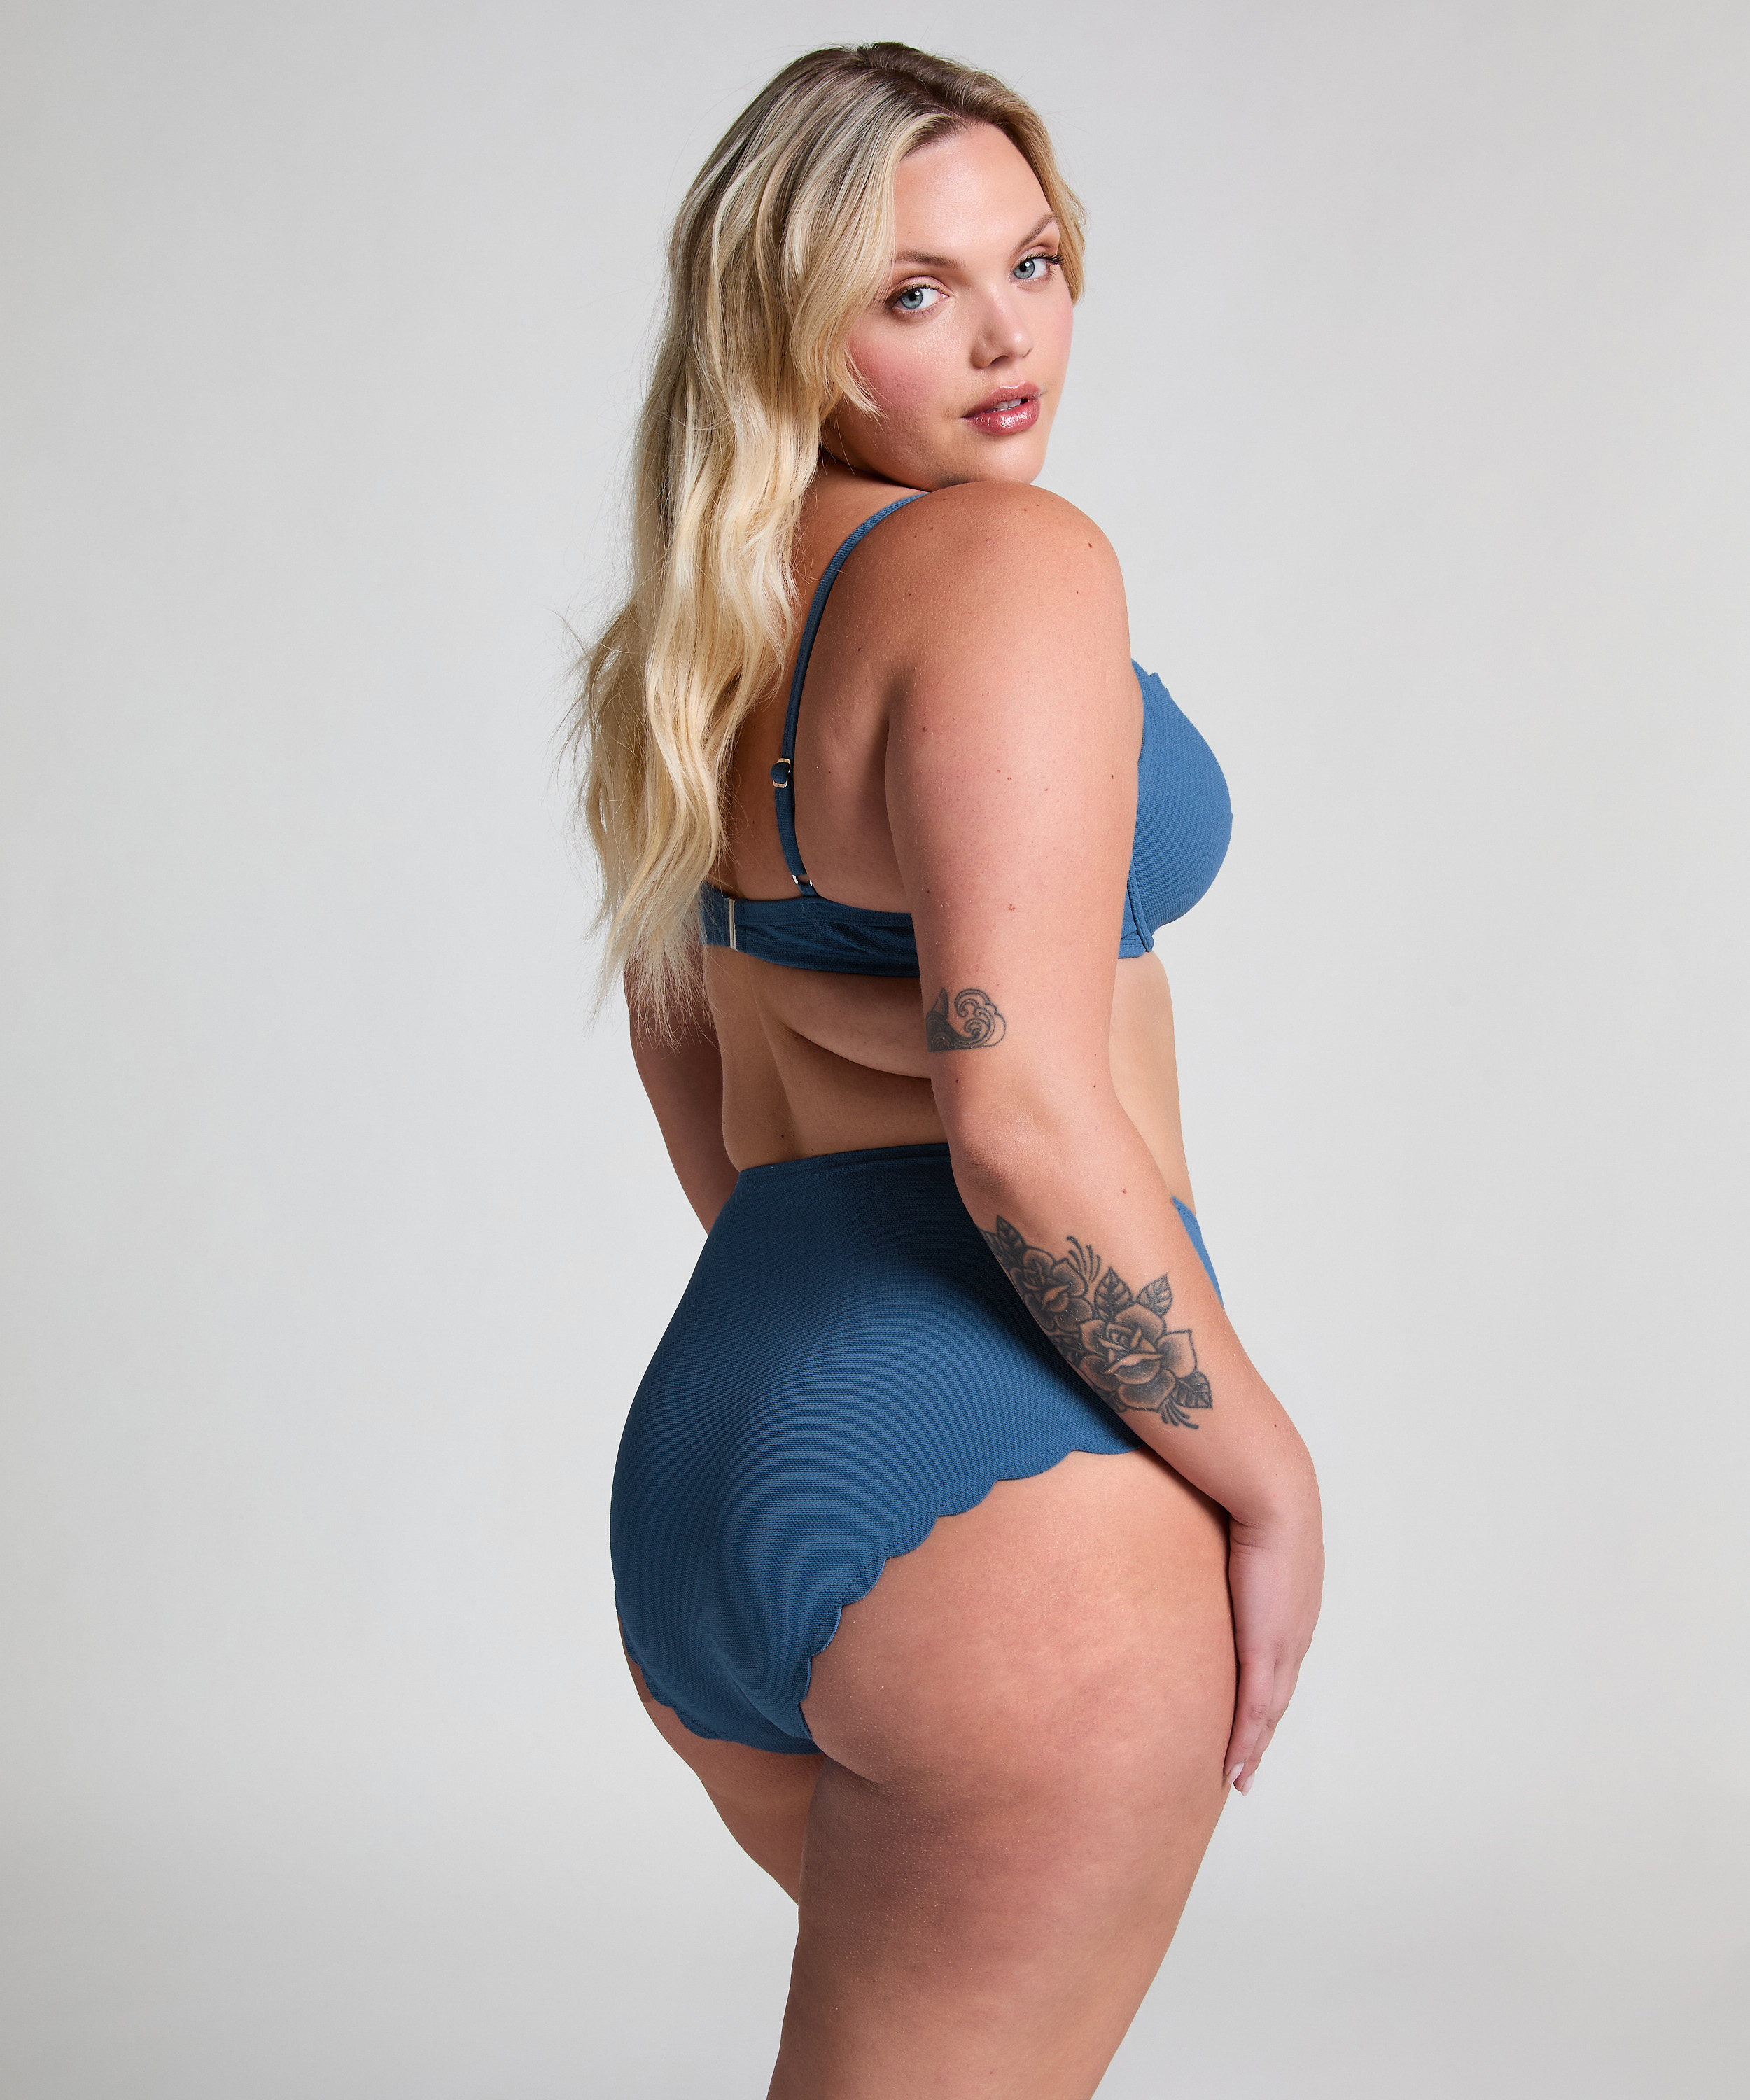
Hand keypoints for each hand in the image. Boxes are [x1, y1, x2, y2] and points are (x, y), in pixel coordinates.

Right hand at [1223, 1497, 1322, 1794]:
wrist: (1273, 1493)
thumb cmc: (1254, 1496)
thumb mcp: (1242, 1530)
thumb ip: (1230, 1544)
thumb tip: (1209, 1531)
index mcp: (1293, 1607)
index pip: (1280, 1663)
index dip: (1267, 1696)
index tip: (1254, 1721)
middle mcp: (1295, 1633)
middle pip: (1278, 1698)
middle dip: (1262, 1735)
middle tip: (1246, 1768)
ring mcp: (1283, 1644)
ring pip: (1268, 1712)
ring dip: (1253, 1748)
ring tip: (1238, 1777)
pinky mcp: (1265, 1648)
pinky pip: (1254, 1709)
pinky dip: (1245, 1741)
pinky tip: (1234, 1766)